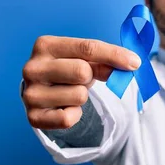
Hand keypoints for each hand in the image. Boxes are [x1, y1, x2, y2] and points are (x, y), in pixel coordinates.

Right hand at [22, 35, 140, 129]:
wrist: (43, 92)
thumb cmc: (67, 69)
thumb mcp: (85, 59)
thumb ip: (106, 60)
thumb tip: (132, 64)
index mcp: (45, 45)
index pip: (87, 48)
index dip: (115, 55)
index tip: (135, 63)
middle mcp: (32, 68)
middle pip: (82, 71)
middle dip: (90, 77)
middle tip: (82, 79)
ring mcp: (30, 94)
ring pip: (79, 96)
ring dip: (81, 97)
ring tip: (70, 92)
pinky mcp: (33, 117)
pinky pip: (68, 119)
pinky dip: (74, 115)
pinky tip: (65, 107)